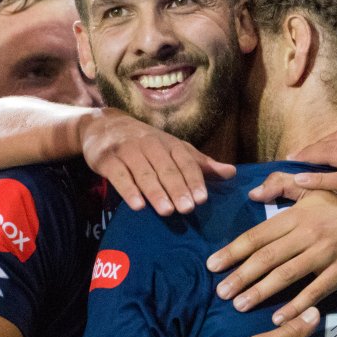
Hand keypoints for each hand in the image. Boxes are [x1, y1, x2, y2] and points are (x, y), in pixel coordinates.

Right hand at [81, 108, 234, 214]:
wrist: (104, 126)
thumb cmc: (146, 143)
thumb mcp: (174, 148)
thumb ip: (200, 163)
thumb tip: (232, 173)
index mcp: (169, 143)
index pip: (184, 161)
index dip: (194, 179)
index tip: (202, 199)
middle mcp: (149, 145)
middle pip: (166, 168)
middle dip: (177, 189)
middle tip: (187, 209)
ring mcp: (127, 151)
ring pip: (144, 173)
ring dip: (156, 192)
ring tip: (167, 211)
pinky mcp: (107, 159)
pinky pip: (119, 176)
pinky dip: (128, 190)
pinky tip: (138, 205)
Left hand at [207, 184, 336, 324]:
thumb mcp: (313, 190)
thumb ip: (282, 186)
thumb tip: (253, 193)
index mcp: (297, 215)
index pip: (259, 235)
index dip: (233, 250)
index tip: (213, 265)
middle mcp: (308, 233)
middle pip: (268, 257)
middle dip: (241, 276)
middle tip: (220, 292)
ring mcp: (326, 253)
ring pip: (287, 275)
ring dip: (261, 292)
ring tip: (239, 305)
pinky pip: (315, 291)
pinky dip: (295, 305)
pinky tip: (277, 318)